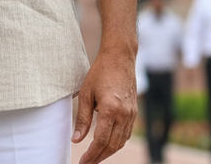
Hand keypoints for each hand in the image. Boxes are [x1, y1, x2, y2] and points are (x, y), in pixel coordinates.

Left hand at [72, 48, 137, 163]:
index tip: (82, 162)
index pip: (100, 141)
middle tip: (87, 163)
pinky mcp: (134, 112)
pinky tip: (107, 144)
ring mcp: (131, 114)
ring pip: (120, 142)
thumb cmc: (100, 72)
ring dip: (108, 152)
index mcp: (110, 110)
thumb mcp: (86, 93)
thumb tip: (76, 139)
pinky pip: (126, 134)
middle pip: (112, 145)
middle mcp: (124, 115)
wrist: (120, 58)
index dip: (91, 155)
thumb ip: (82, 118)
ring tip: (95, 157)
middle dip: (99, 157)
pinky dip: (116, 142)